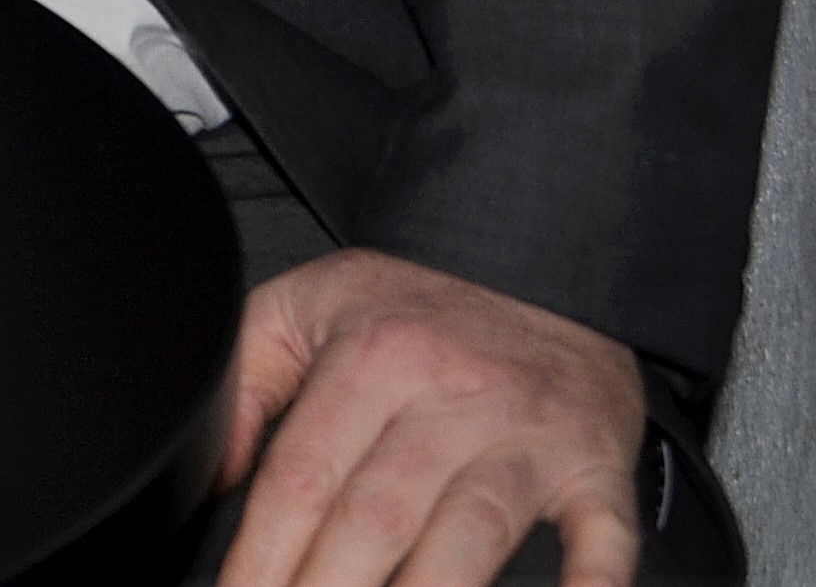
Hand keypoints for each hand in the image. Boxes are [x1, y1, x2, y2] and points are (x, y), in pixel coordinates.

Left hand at [219, 248, 644, 586]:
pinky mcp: (597, 467)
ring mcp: (529, 438)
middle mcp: (450, 398)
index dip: (266, 552)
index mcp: (371, 360)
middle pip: (377, 518)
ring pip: (472, 537)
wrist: (534, 260)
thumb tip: (212, 474)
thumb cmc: (413, 302)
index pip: (304, 477)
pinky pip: (603, 537)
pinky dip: (590, 586)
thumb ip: (246, 384)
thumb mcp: (306, 306)